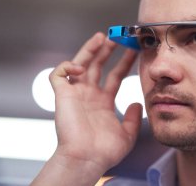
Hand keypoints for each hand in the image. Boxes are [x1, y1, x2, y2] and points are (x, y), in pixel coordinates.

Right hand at [31, 32, 141, 185]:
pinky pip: (59, 74)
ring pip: (79, 64)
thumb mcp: (127, 134)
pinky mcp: (62, 94)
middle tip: (119, 38)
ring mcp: (75, 93)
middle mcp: (89, 95)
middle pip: (98, 66)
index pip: (115, 76)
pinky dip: (68, 66)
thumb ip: (134, 118)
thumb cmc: (104, 151)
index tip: (135, 51)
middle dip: (107, 51)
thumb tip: (137, 103)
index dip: (124, 62)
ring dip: (89, 49)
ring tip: (102, 37)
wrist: (87, 159)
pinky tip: (81, 68)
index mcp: (103, 102)